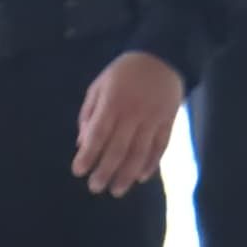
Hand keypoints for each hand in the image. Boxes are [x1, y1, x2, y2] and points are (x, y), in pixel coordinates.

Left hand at [71, 52, 185, 196]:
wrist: (163, 56)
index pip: (98, 134)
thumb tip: (82, 142)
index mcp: (112, 103)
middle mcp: (133, 113)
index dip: (88, 155)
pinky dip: (151, 164)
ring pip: (139, 153)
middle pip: (118, 149)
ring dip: (127, 175)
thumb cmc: (124, 72)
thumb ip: (89, 113)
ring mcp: (153, 119)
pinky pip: (160, 147)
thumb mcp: (99, 85)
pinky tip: (140, 177)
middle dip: (105, 171)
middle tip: (95, 188)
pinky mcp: (168, 122)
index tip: (78, 171)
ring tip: (117, 190)